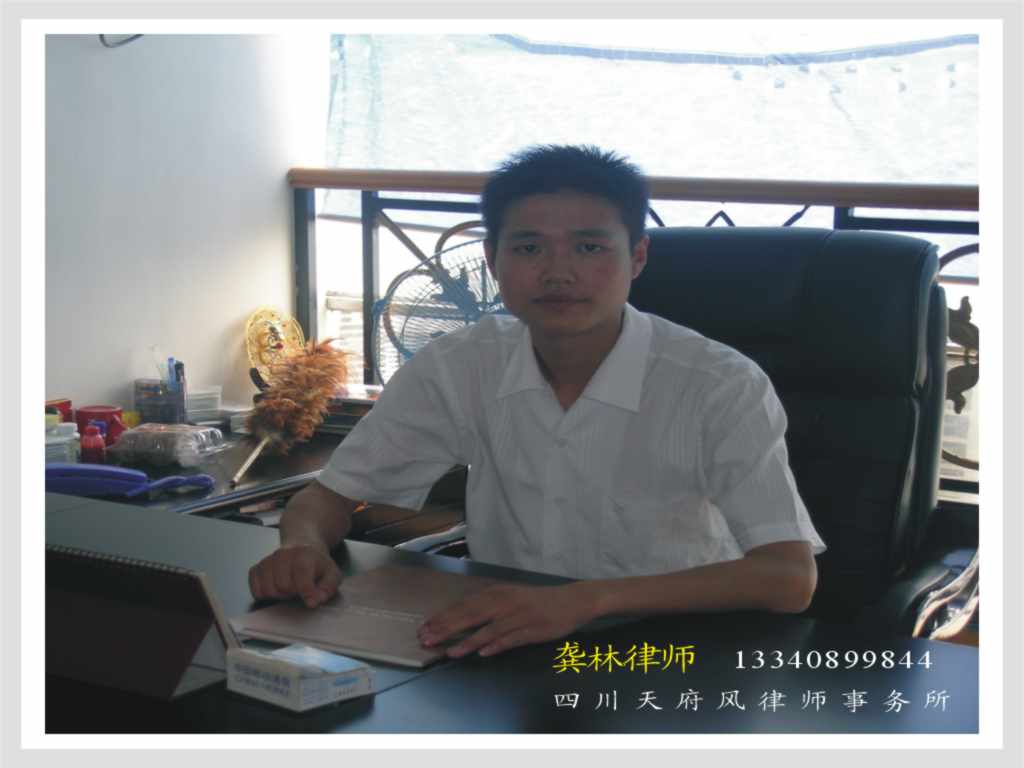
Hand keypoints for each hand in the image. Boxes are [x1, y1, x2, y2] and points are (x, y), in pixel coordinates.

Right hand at [248, 544, 342, 607]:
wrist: (301, 546)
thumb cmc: (316, 564)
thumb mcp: (331, 573)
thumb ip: (328, 586)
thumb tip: (318, 599)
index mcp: (303, 555)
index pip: (302, 576)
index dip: (307, 592)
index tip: (311, 602)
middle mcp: (282, 555)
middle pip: (283, 586)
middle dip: (293, 593)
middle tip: (299, 587)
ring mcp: (267, 561)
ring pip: (267, 590)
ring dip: (279, 594)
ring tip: (289, 586)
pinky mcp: (256, 568)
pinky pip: (255, 590)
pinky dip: (265, 593)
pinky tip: (276, 586)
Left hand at [416, 583, 594, 657]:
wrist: (571, 600)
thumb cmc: (536, 600)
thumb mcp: (509, 597)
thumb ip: (487, 606)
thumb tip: (459, 618)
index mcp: (497, 593)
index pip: (464, 605)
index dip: (443, 617)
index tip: (424, 628)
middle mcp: (505, 602)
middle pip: (471, 615)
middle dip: (447, 629)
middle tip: (427, 640)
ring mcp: (519, 616)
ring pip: (488, 629)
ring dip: (468, 641)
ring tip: (450, 652)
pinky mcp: (532, 629)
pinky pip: (511, 638)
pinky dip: (496, 645)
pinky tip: (483, 653)